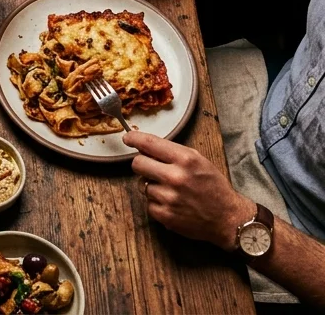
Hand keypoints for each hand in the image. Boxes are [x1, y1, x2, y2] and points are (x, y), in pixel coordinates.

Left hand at [125, 131, 254, 250]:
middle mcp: (175, 177)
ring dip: (151, 185)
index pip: (149, 143)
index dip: (134, 138)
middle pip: (137, 163)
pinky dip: (156, 203)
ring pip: (141, 184)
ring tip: (169, 189)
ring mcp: (169, 198)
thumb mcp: (198, 160)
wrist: (228, 218)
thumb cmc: (213, 186)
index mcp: (185, 159)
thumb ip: (172, 151)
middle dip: (142, 164)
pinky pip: (148, 203)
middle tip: (151, 168)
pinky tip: (171, 203)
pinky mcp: (166, 216)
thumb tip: (144, 145)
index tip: (128, 138)